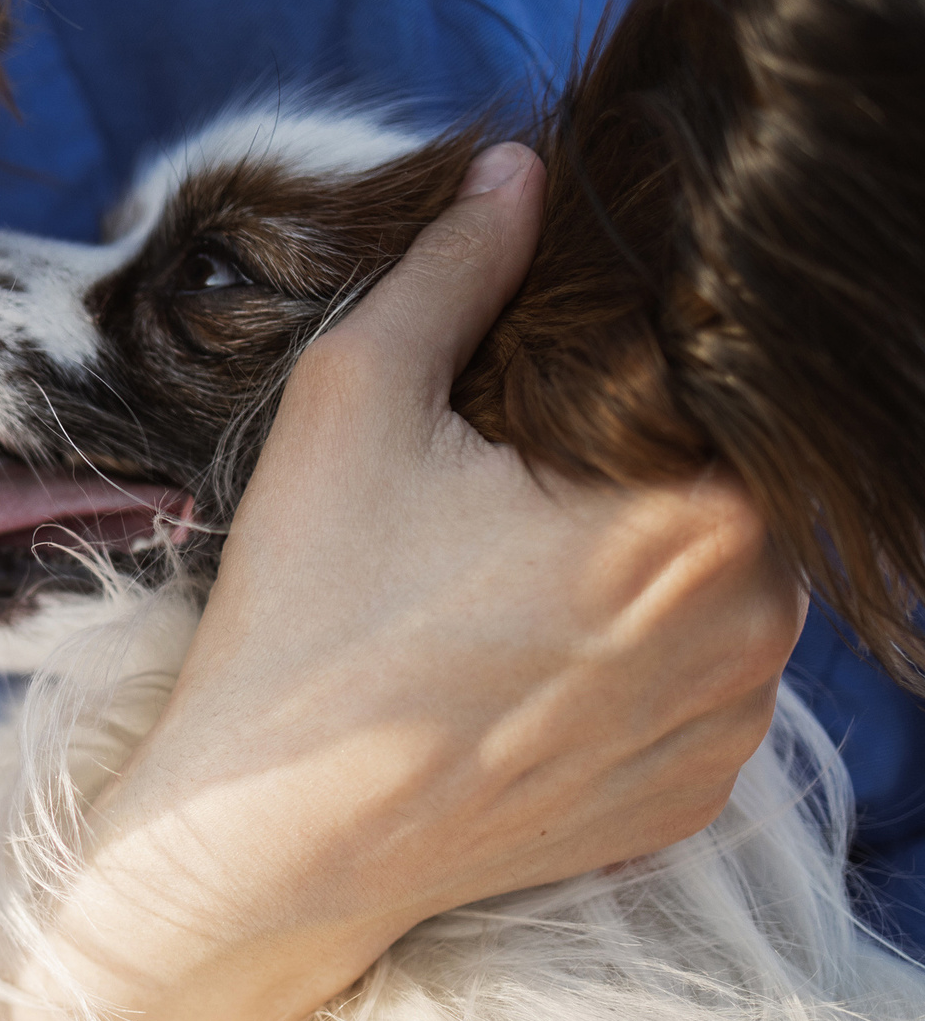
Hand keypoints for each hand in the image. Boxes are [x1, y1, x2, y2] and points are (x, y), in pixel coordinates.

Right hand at [54, 140, 804, 1020]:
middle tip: (495, 501)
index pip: (708, 392)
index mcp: (699, 510)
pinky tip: (518, 673)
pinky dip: (629, 675)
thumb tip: (518, 178)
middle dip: (630, 475)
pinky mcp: (689, 804)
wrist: (266, 843)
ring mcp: (728, 729)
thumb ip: (452, 273)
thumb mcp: (352, 408)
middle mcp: (755, 625)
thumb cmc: (305, 625)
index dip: (622, 381)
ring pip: (720, 597)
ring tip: (497, 591)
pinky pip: (694, 700)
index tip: (528, 409)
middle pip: (724, 490)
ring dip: (642, 573)